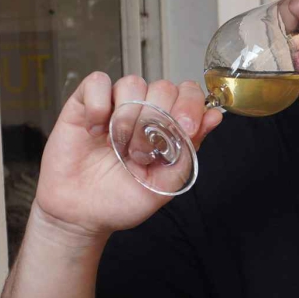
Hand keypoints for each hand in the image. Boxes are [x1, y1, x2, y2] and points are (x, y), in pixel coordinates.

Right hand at [32, 74, 221, 239]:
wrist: (83, 216)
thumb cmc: (122, 200)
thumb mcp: (166, 182)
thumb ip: (190, 148)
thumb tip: (215, 116)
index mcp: (167, 126)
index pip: (188, 93)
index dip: (190, 105)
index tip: (186, 129)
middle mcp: (143, 110)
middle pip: (163, 87)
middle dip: (156, 121)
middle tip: (141, 154)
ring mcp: (114, 105)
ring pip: (132, 83)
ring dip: (128, 118)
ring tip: (119, 147)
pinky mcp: (84, 104)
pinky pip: (98, 82)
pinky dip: (100, 105)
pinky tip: (96, 131)